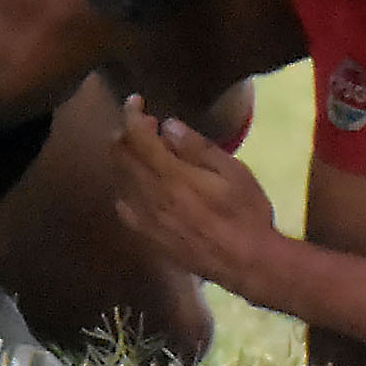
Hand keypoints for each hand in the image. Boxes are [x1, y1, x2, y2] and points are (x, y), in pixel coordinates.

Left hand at [111, 94, 280, 291]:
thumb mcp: (232, 172)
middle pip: (120, 156)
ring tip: (144, 151)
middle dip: (126, 133)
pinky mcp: (148, 238)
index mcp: (172, 177)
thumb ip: (197, 148)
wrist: (247, 264)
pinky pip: (123, 208)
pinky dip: (125, 188)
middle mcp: (151, 197)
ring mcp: (146, 220)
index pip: (136, 137)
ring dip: (124, 158)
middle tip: (147, 126)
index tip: (136, 101)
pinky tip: (140, 186)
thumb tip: (168, 125)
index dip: (131, 114)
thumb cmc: (247, 213)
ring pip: (118, 180)